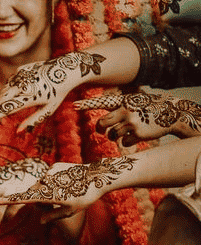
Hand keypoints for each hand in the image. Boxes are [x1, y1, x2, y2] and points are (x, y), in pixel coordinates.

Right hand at [0, 52, 106, 131]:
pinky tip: (15, 91)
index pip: (7, 109)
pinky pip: (9, 82)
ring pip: (4, 90)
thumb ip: (33, 121)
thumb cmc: (58, 93)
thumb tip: (18, 131)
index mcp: (30, 98)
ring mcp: (21, 76)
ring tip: (5, 104)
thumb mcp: (48, 110)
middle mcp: (23, 86)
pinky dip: (9, 88)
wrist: (65, 70)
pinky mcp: (21, 69)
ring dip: (2, 98)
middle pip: (2, 99)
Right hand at [0, 157, 137, 214]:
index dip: (10, 199)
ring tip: (68, 189)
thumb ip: (53, 216)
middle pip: (35, 192)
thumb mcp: (70, 211)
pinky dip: (55, 179)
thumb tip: (40, 221)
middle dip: (40, 197)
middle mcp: (48, 183)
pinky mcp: (56, 166)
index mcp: (50, 196)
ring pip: (43, 184)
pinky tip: (69, 180)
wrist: (99, 176)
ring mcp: (52, 173)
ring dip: (50, 188)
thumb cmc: (86, 196)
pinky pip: (50, 175)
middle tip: (59, 197)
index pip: (25, 198)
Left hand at [76, 91, 200, 144]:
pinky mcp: (137, 133)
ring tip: (125, 133)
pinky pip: (124, 143)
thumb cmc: (150, 108)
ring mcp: (131, 122)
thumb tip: (103, 122)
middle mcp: (125, 110)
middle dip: (100, 130)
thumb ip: (120, 108)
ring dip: (115, 137)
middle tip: (102, 132)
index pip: (102, 103)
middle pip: (102, 123)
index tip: (74, 105)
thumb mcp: (135, 102)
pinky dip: (127, 143)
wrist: (172, 112)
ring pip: (112, 135)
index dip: (88, 105)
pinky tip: (136, 137)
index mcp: (124, 101)